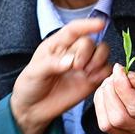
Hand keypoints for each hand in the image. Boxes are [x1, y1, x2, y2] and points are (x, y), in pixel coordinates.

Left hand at [10, 17, 110, 133]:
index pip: (74, 30)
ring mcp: (82, 67)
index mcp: (57, 45)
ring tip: (86, 72)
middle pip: (89, 42)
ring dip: (99, 60)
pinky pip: (105, 71)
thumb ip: (52, 64)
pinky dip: (103, 72)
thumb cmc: (30, 86)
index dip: (87, 25)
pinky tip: (92, 79)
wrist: (32, 109)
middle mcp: (72, 52)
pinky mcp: (90, 81)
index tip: (100, 24)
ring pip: (102, 53)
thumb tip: (71, 61)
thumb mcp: (35, 72)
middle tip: (77, 67)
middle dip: (86, 52)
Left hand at [94, 64, 134, 133]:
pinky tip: (107, 93)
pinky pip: (104, 124)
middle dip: (111, 93)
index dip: (123, 87)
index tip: (119, 69)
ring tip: (110, 84)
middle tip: (114, 76)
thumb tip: (126, 76)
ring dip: (103, 99)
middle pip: (119, 118)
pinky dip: (101, 105)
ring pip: (108, 124)